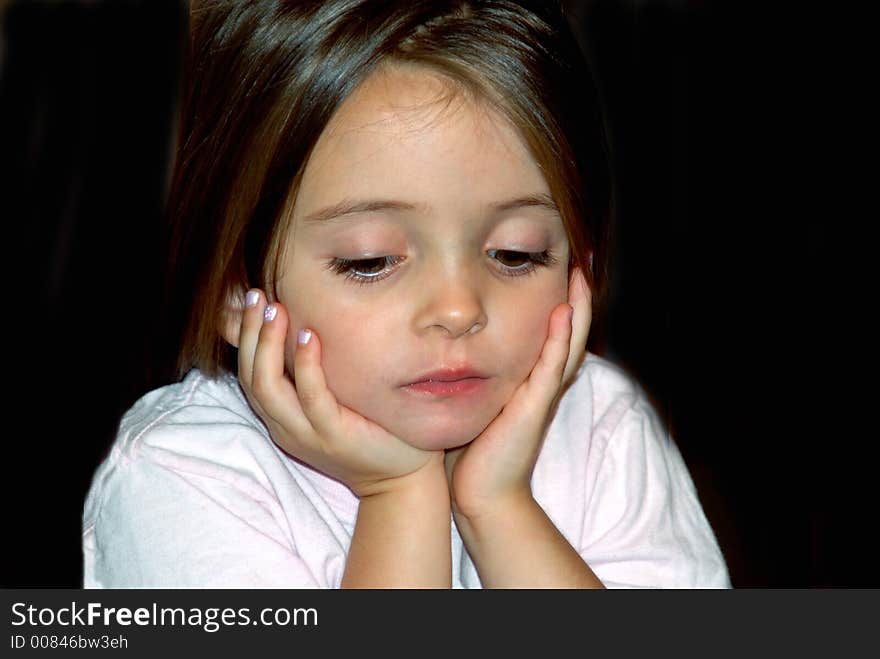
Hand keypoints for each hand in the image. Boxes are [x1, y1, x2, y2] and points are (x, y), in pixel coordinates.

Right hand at [237, 290, 442, 497]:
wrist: (403, 478)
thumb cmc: (373, 429)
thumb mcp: (337, 397)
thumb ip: (318, 370)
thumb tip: (308, 324)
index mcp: (283, 417)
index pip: (249, 374)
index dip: (244, 336)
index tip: (252, 298)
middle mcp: (287, 426)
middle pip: (251, 377)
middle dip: (249, 333)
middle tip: (256, 295)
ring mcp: (308, 434)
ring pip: (269, 389)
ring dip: (268, 345)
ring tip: (275, 310)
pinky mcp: (334, 437)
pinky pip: (312, 399)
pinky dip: (306, 366)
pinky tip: (308, 336)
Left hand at [445, 267, 591, 518]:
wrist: (479, 492)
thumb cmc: (470, 449)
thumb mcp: (472, 401)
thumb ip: (468, 375)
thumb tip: (444, 348)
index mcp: (528, 380)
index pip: (550, 334)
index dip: (558, 302)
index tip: (560, 267)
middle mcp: (540, 384)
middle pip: (568, 332)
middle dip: (577, 297)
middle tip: (584, 261)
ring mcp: (540, 395)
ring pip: (567, 344)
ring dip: (577, 309)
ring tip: (582, 275)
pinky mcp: (533, 408)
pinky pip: (550, 367)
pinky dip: (560, 339)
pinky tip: (562, 312)